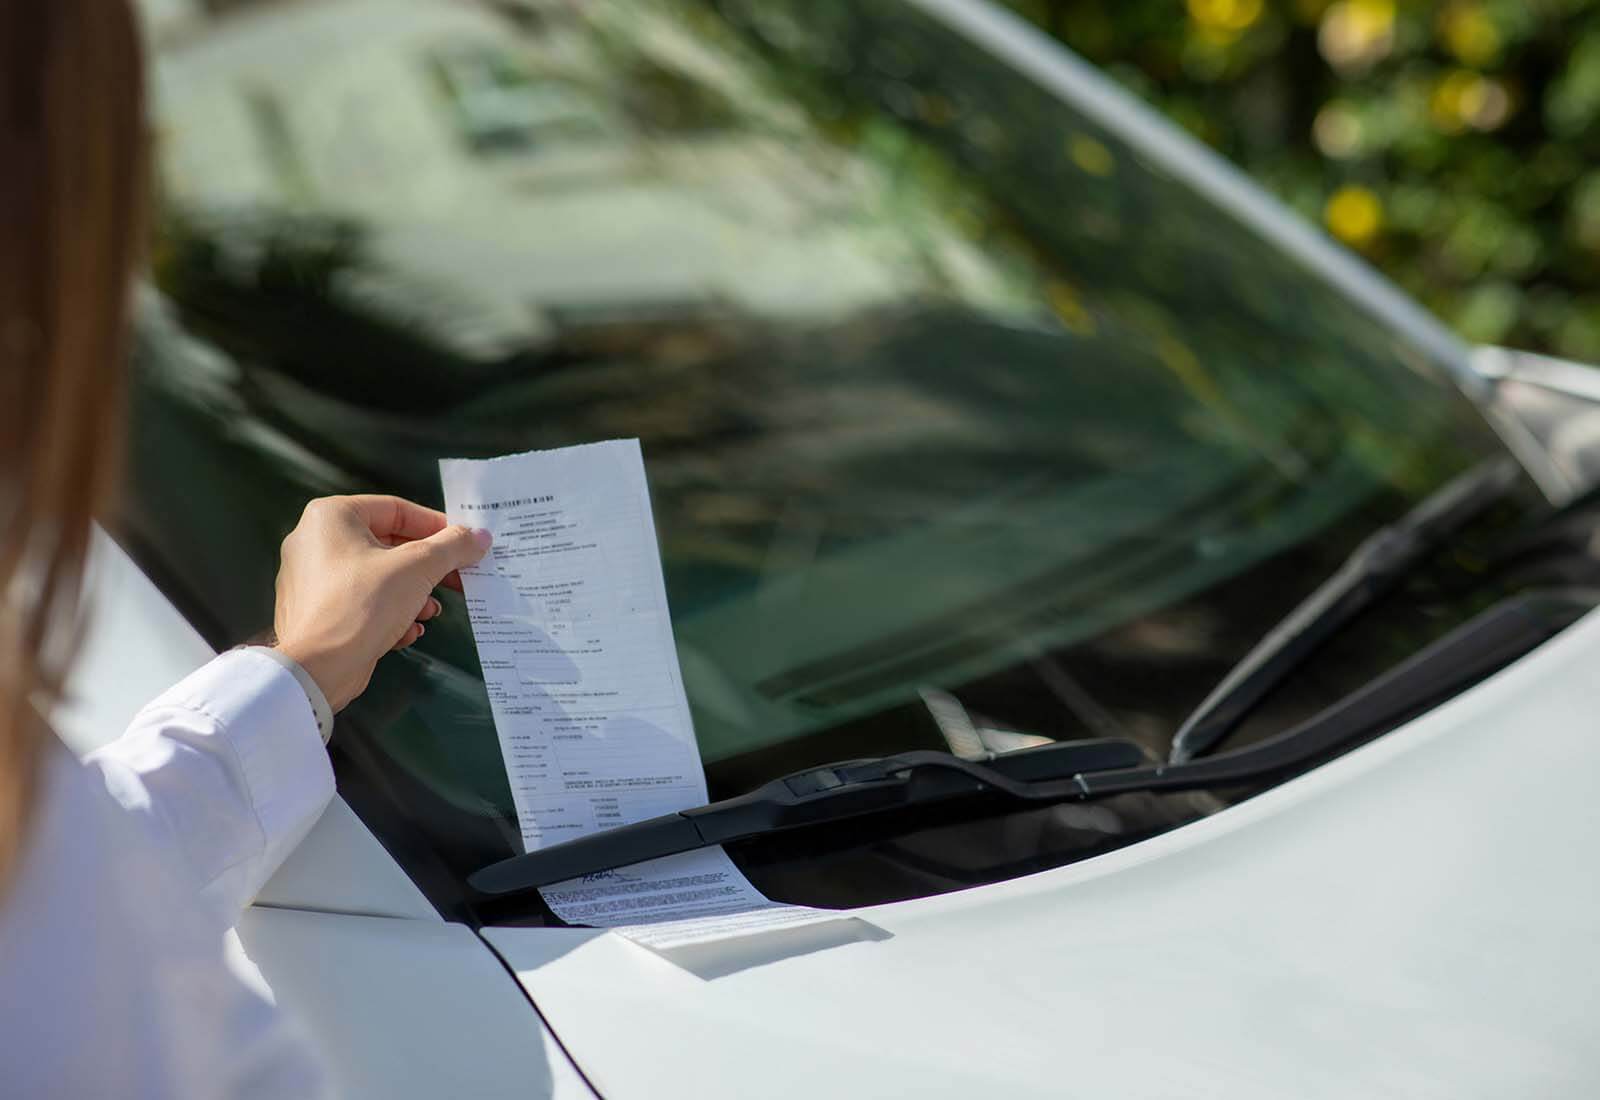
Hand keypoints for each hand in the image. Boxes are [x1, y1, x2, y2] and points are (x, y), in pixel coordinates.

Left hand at [271, 495, 490, 710]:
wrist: (316, 669)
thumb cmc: (361, 605)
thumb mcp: (417, 568)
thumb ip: (452, 547)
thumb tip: (479, 537)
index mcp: (331, 517)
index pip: (396, 510)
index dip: (437, 526)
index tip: (464, 543)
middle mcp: (315, 542)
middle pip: (389, 545)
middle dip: (428, 567)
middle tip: (458, 578)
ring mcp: (313, 579)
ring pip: (378, 576)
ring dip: (413, 593)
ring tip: (431, 611)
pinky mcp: (317, 612)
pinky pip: (362, 602)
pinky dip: (389, 612)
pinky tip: (408, 630)